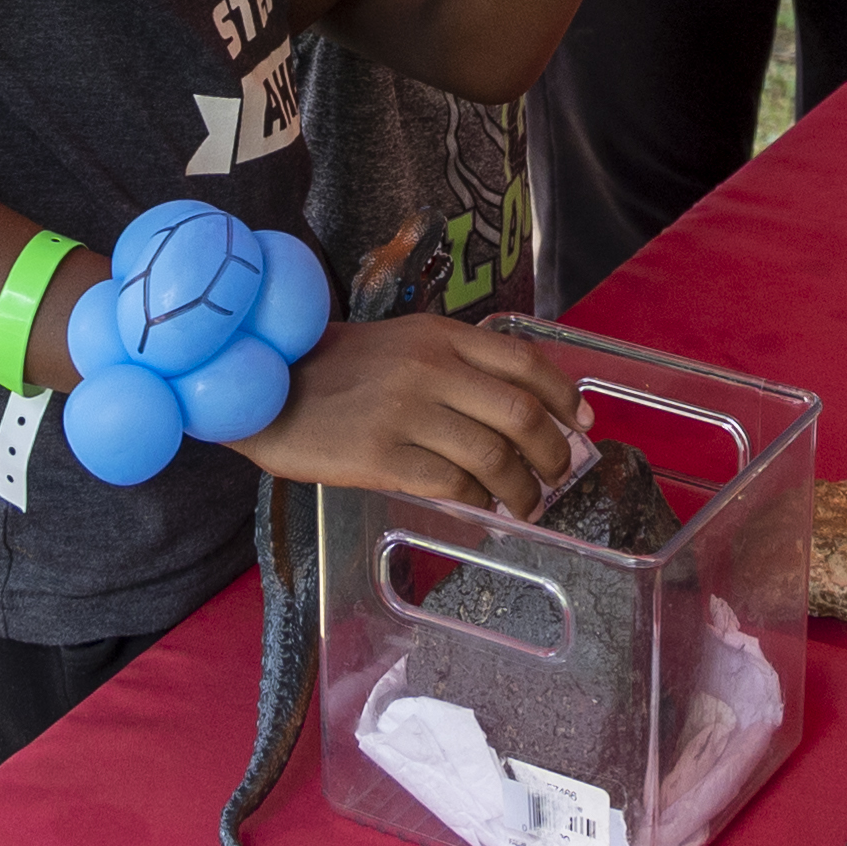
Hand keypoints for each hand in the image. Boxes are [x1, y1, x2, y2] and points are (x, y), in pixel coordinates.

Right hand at [230, 314, 587, 514]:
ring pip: (493, 455)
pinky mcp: (380, 455)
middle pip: (520, 413)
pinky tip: (481, 510)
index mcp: (439, 336)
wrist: (263, 387)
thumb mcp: (400, 343)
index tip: (583, 425)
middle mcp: (429, 367)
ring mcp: (404, 411)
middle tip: (558, 476)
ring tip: (525, 506)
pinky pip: (451, 484)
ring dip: (522, 490)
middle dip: (553, 453)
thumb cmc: (336, 370)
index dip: (565, 396)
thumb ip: (455, 364)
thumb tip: (517, 409)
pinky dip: (478, 502)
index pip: (524, 362)